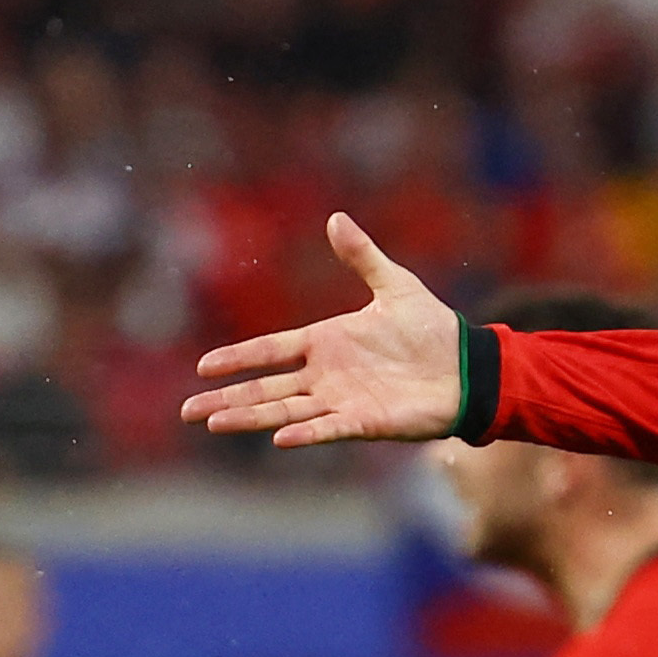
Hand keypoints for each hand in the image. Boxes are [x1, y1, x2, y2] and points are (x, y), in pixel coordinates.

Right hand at [183, 213, 462, 448]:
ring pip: (285, 412)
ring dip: (250, 417)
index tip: (204, 367)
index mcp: (326, 343)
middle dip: (228, 398)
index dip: (239, 358)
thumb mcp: (395, 286)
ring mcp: (343, 400)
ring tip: (214, 423)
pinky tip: (278, 438)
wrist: (470, 367)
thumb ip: (363, 257)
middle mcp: (327, 375)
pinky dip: (305, 434)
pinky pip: (328, 429)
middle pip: (266, 389)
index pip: (270, 351)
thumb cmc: (433, 330)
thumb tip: (336, 219)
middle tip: (187, 410)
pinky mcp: (366, 421)